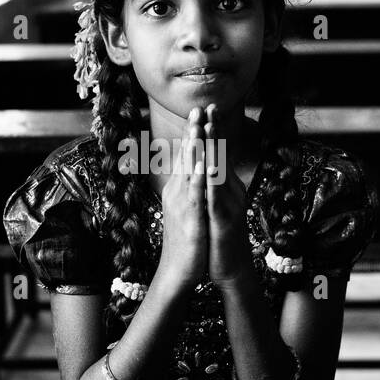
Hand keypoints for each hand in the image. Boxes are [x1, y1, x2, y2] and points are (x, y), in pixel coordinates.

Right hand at [156, 108, 208, 291]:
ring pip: (189, 170)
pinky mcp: (191, 219)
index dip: (194, 133)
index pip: (187, 156)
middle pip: (186, 157)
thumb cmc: (185, 242)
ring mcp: (183, 204)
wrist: (176, 272)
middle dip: (193, 131)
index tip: (199, 111)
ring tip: (198, 126)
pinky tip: (203, 163)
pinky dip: (198, 177)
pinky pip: (195, 194)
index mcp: (180, 189)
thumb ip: (190, 191)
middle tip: (197, 107)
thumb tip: (194, 174)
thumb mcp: (187, 211)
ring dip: (194, 147)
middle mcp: (178, 192)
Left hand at [205, 103, 251, 287]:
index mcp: (226, 188)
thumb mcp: (217, 206)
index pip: (218, 154)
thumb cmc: (221, 237)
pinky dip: (212, 182)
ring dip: (214, 149)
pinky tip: (207, 168)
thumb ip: (215, 186)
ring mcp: (228, 206)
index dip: (213, 131)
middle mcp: (230, 192)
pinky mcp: (224, 222)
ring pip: (219, 172)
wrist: (232, 269)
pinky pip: (216, 198)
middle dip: (214, 130)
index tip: (207, 108)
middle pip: (221, 156)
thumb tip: (209, 166)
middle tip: (210, 106)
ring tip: (209, 127)